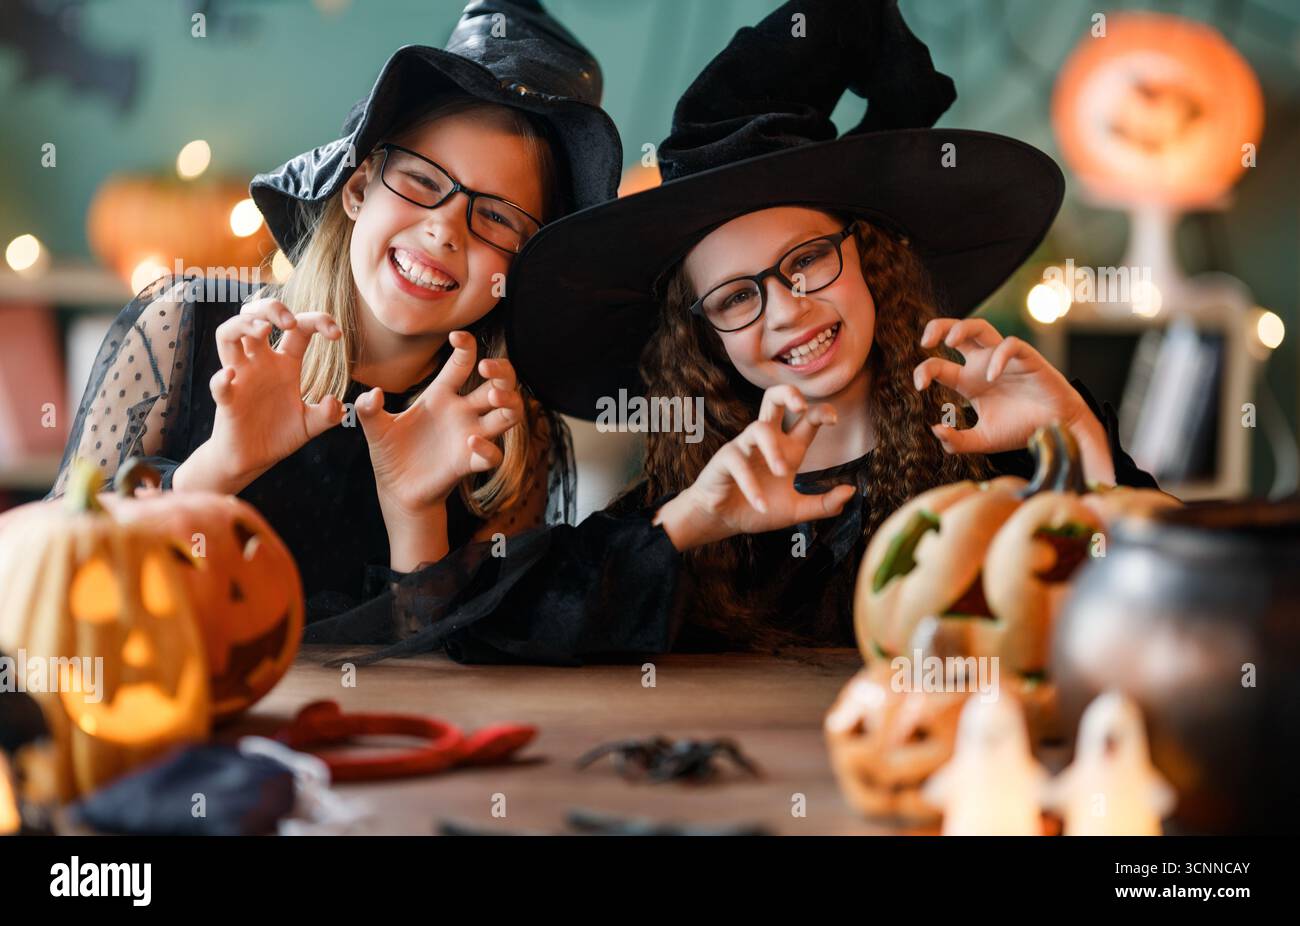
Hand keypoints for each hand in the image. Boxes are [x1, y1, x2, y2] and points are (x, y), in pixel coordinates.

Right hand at [176, 300, 342, 492]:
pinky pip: (219, 383)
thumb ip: (326, 415)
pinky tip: (232, 375)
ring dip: (243, 325)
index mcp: (285, 364)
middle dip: (272, 309)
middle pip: (257, 316)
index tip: (336, 334)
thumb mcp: (310, 425)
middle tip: (290, 322)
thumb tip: (335, 402)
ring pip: (227, 335)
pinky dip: (221, 378)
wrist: (251, 460)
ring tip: (263, 330)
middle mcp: (260, 363)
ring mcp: (241, 378)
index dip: (318, 321)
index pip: (299, 328)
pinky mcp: (226, 400)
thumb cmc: (278, 435)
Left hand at [356, 330, 522, 517]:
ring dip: (509, 402)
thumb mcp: (375, 429)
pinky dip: (488, 447)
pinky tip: (471, 441)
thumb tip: (372, 394)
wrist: (397, 490)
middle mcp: (462, 412)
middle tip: (487, 369)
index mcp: (441, 395)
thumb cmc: (390, 454)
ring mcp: (470, 436)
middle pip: (499, 383)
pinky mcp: (470, 463)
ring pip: (508, 414)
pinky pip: (493, 455)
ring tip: (493, 398)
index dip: (467, 346)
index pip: (464, 362)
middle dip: (501, 371)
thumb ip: (369, 410)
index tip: (457, 336)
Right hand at [654, 385, 856, 550]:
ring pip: (759, 429)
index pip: (806, 419)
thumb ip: (824, 504)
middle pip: (773, 398)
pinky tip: (761, 505)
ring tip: (782, 472)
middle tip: (801, 406)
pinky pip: (738, 463)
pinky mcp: (725, 459)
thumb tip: (851, 491)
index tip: (833, 421)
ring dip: (773, 450)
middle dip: (788, 393)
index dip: (821, 412)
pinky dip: (752, 486)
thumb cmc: (758, 510)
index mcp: (787, 447)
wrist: (723, 521)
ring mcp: (744, 446)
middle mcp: (767, 440)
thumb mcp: (796, 511)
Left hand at [913, 317, 1114, 482]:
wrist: (1056, 430)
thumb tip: (936, 429)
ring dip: (962, 328)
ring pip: (981, 327)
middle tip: (925, 342)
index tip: (920, 386)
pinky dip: (999, 357)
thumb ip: (957, 442)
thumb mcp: (983, 441)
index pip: (939, 366)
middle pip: (957, 333)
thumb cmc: (1020, 430)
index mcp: (969, 382)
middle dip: (937, 328)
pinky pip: (1010, 345)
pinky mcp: (1027, 358)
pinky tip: (992, 377)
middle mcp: (983, 366)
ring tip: (950, 340)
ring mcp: (1003, 360)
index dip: (924, 371)